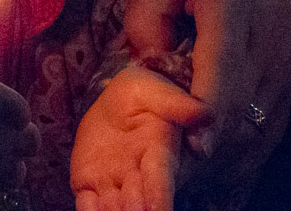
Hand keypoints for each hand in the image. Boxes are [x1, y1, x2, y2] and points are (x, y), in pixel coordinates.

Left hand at [71, 67, 211, 210]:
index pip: (161, 180)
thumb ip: (178, 104)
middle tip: (131, 210)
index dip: (159, 196)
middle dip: (135, 210)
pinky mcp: (88, 182)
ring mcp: (113, 181)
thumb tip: (204, 114)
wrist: (117, 102)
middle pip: (138, 203)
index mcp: (158, 153)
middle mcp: (138, 174)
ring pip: (114, 208)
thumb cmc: (144, 94)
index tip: (157, 209)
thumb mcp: (158, 91)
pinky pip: (87, 204)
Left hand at [124, 0, 290, 206]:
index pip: (224, 61)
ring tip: (191, 175)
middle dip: (210, 142)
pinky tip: (220, 164)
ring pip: (260, 120)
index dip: (209, 105)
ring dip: (227, 151)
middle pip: (242, 101)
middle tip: (176, 172)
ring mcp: (288, 61)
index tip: (193, 140)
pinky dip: (245, 146)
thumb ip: (147, 15)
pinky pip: (272, 123)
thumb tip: (147, 67)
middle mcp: (268, 37)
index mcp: (233, 2)